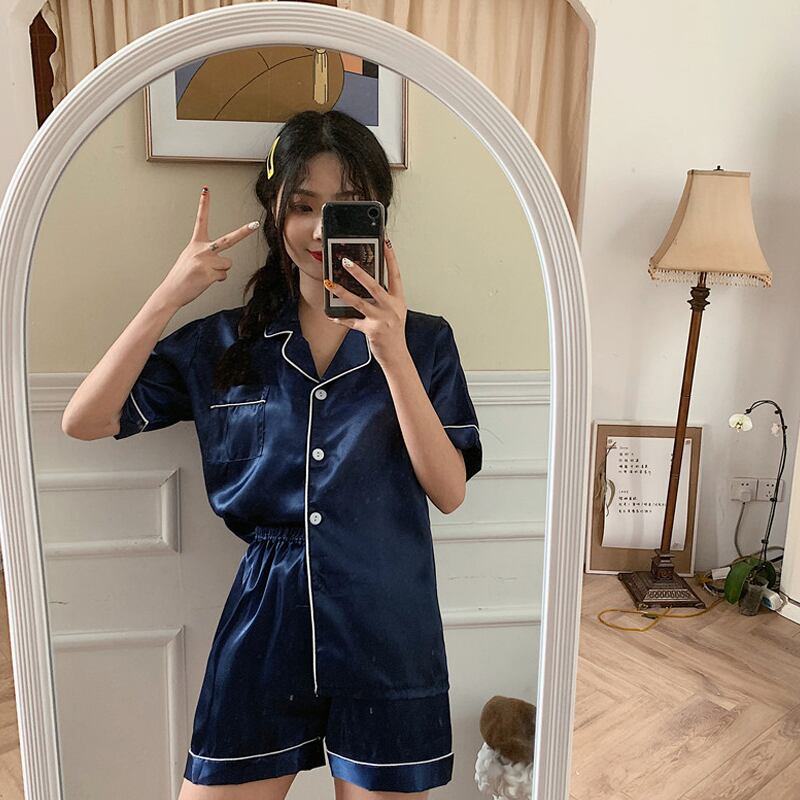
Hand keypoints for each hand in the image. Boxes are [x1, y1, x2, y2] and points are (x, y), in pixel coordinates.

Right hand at [155, 186, 259, 309]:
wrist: (171, 291)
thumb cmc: (181, 276)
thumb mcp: (190, 258)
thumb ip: (205, 254)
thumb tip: (220, 262)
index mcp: (196, 243)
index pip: (200, 220)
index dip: (204, 204)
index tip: (206, 190)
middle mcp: (202, 249)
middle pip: (228, 239)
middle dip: (243, 232)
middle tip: (254, 224)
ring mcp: (206, 261)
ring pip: (227, 264)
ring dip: (220, 271)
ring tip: (205, 274)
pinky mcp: (209, 273)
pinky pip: (223, 276)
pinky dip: (216, 280)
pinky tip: (204, 280)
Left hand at [323, 239, 408, 368]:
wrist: (397, 355)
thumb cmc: (395, 332)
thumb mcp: (395, 311)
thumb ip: (384, 297)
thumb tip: (367, 282)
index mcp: (398, 300)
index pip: (395, 274)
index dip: (391, 258)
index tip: (385, 243)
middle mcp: (391, 308)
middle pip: (374, 286)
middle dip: (359, 273)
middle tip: (346, 261)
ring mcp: (381, 319)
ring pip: (359, 302)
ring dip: (343, 292)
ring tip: (331, 284)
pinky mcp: (371, 330)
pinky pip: (352, 322)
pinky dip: (341, 319)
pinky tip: (332, 315)